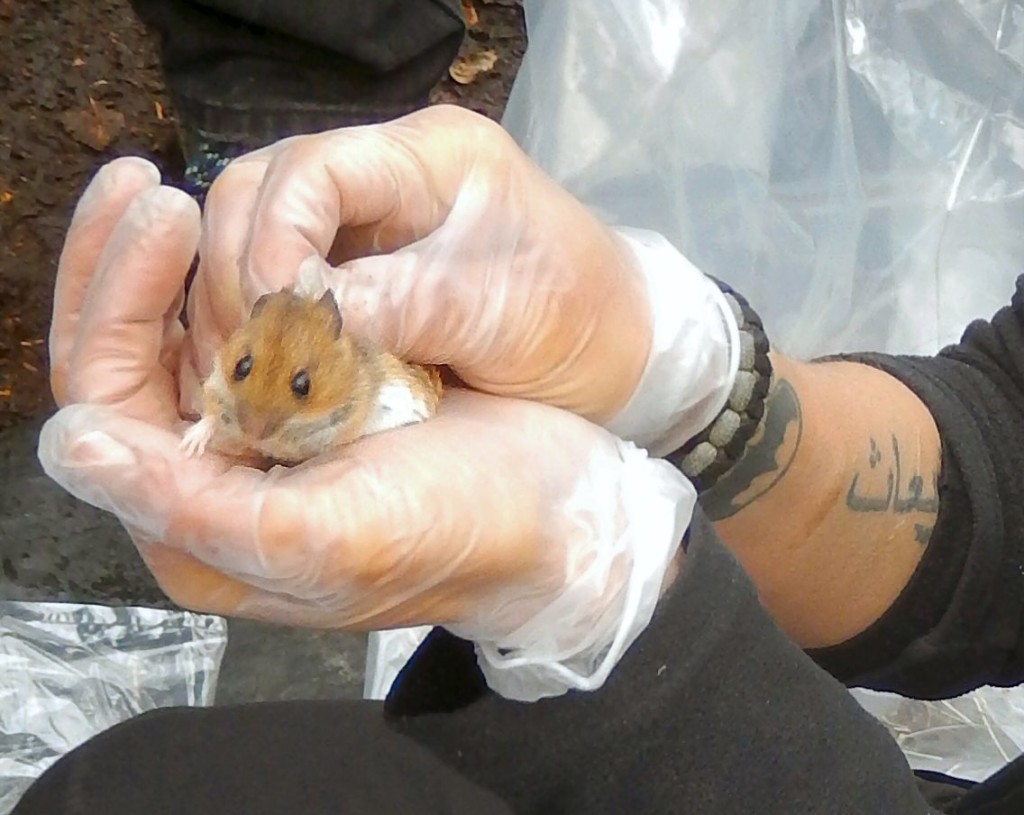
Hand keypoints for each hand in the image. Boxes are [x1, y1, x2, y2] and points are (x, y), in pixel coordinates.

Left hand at [40, 157, 693, 699]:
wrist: (562, 512)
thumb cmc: (455, 531)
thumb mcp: (324, 537)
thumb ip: (192, 506)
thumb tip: (68, 443)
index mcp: (200, 525)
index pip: (108, 403)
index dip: (110, 303)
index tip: (159, 213)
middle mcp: (219, 477)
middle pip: (134, 360)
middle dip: (131, 268)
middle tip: (148, 182)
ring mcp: (269, 430)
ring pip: (189, 333)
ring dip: (183, 264)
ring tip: (184, 197)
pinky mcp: (318, 395)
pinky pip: (255, 323)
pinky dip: (247, 273)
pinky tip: (255, 229)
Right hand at [184, 104, 654, 423]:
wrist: (614, 355)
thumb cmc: (577, 316)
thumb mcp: (497, 307)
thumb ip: (400, 302)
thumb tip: (296, 315)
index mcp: (427, 159)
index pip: (312, 169)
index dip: (276, 234)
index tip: (273, 309)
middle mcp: (383, 183)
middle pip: (262, 195)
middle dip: (241, 270)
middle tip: (243, 351)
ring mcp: (366, 232)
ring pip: (258, 243)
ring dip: (241, 306)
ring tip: (245, 372)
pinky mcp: (360, 281)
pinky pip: (287, 294)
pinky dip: (266, 332)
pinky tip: (266, 376)